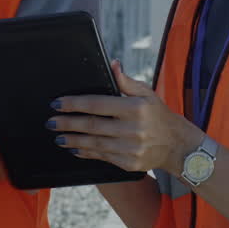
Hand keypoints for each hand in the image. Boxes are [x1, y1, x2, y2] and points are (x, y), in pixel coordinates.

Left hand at [49, 60, 202, 174]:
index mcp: (135, 108)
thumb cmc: (158, 115)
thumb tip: (112, 64)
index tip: (57, 104)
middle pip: (92, 125)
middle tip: (51, 122)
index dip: (75, 104)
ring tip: (58, 136)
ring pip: (94, 143)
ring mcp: (131, 148)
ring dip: (73, 140)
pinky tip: (75, 148)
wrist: (177, 146)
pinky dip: (86, 152)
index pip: (98, 104)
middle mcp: (133, 129)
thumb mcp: (147, 93)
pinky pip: (102, 157)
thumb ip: (126, 81)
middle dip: (68, 123)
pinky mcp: (129, 163)